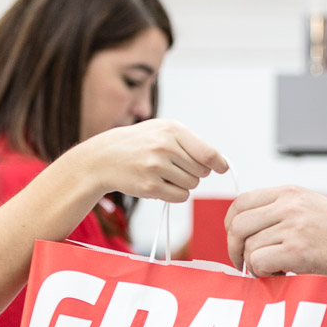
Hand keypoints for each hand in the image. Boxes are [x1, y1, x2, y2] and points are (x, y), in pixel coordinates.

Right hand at [81, 119, 226, 203]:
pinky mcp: (149, 186)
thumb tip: (220, 163)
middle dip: (194, 173)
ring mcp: (156, 167)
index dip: (218, 163)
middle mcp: (164, 146)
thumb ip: (192, 143)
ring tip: (164, 174)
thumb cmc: (140, 144)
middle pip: (201, 171)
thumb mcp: (163, 131)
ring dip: (183, 184)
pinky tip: (160, 185)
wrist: (104, 158)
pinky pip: (180, 197)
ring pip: (192, 185)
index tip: (222, 168)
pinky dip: (175, 194)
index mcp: (172, 130)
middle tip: (176, 167)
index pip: (207, 152)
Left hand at [225, 186, 326, 280]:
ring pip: (248, 247)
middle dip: (235, 248)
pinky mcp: (297, 251)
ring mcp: (292, 227)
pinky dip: (263, 272)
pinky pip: (258, 262)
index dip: (232, 224)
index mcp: (290, 192)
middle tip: (245, 261)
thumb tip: (250, 225)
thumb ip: (281, 209)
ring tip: (274, 268)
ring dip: (254, 264)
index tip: (238, 239)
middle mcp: (289, 206)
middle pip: (238, 225)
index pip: (241, 202)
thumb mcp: (311, 206)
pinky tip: (280, 273)